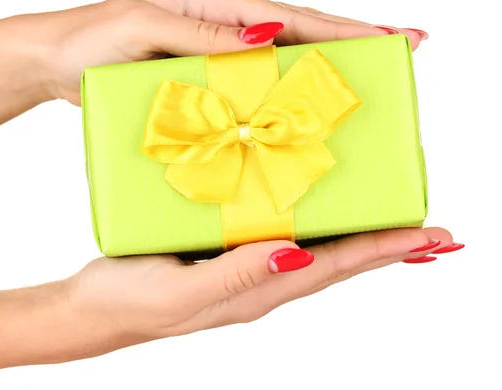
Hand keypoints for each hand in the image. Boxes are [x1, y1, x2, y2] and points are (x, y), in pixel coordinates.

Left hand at [32, 0, 427, 105]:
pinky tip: (300, 102)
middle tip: (400, 50)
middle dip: (350, 40)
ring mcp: (214, 44)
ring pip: (281, 55)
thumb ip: (203, 34)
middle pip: (298, 31)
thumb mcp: (144, 27)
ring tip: (365, 78)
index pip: (292, 16)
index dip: (344, 27)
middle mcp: (221, 20)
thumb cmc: (91, 39)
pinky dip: (281, 87)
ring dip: (321, 65)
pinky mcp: (202, 69)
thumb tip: (264, 37)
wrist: (55, 60)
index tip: (390, 35)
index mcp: (215, 2)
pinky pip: (252, 78)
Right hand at [60, 227, 455, 359]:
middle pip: (336, 262)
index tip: (427, 238)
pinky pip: (277, 233)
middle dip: (384, 248)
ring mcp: (244, 267)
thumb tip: (296, 254)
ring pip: (313, 248)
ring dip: (354, 238)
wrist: (92, 310)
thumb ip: (238, 275)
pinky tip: (313, 211)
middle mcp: (260, 281)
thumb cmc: (131, 302)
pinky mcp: (224, 251)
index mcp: (256, 292)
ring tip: (389, 224)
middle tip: (429, 232)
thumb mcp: (183, 292)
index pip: (333, 268)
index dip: (381, 251)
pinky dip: (309, 223)